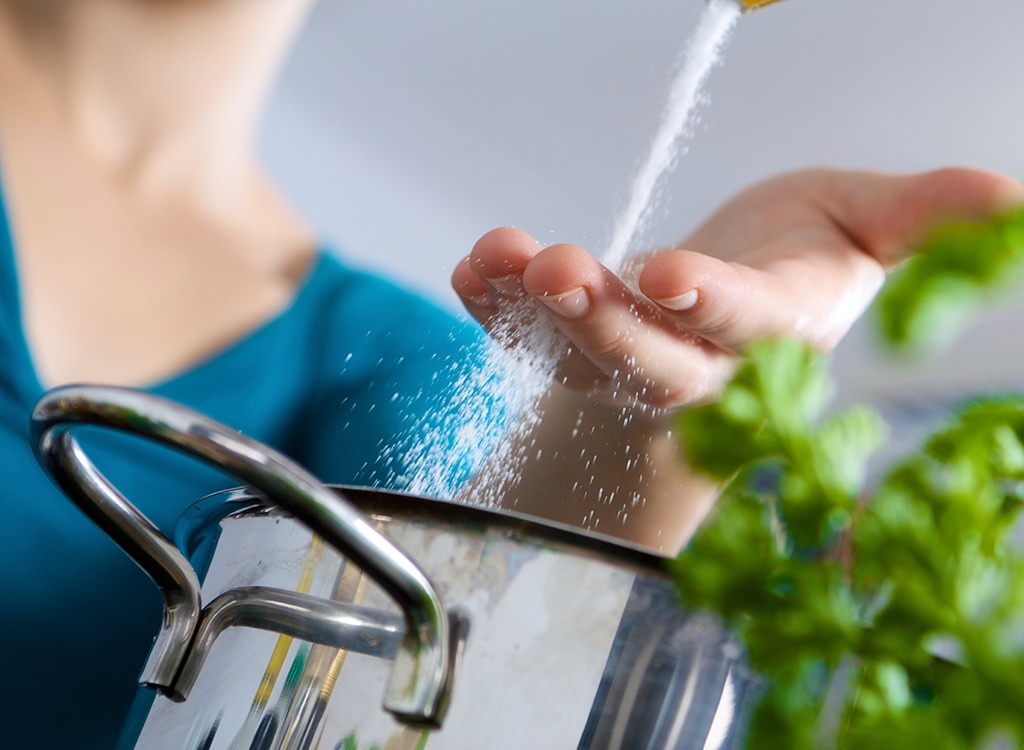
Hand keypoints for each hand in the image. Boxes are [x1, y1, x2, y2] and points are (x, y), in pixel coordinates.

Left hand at [452, 167, 1023, 407]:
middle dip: (601, 320)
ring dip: (531, 307)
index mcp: (768, 333)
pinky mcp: (571, 344)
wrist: (719, 301)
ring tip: (500, 255)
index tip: (672, 277)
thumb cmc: (794, 260)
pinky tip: (474, 267)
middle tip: (559, 270)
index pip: (742, 327)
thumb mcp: (861, 229)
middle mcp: (691, 361)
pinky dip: (494, 305)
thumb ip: (919, 219)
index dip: (711, 306)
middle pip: (645, 357)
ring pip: (575, 350)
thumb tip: (1011, 196)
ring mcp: (622, 360)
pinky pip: (524, 333)